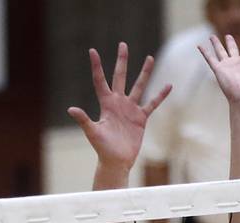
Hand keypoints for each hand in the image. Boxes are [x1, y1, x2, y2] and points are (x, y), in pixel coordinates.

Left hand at [68, 43, 170, 173]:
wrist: (117, 161)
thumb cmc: (102, 149)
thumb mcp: (93, 132)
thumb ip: (84, 119)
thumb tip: (71, 109)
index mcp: (106, 104)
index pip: (100, 81)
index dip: (97, 66)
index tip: (92, 51)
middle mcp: (118, 103)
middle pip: (120, 77)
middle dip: (122, 61)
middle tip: (123, 45)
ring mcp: (130, 109)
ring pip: (139, 86)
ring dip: (144, 73)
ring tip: (149, 58)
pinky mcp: (141, 118)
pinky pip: (152, 104)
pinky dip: (160, 95)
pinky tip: (168, 86)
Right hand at [198, 27, 239, 108]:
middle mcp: (237, 63)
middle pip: (232, 49)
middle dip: (230, 42)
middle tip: (228, 35)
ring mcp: (227, 66)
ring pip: (220, 52)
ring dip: (216, 44)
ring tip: (212, 36)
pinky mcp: (219, 70)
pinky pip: (210, 59)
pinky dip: (205, 53)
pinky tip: (199, 46)